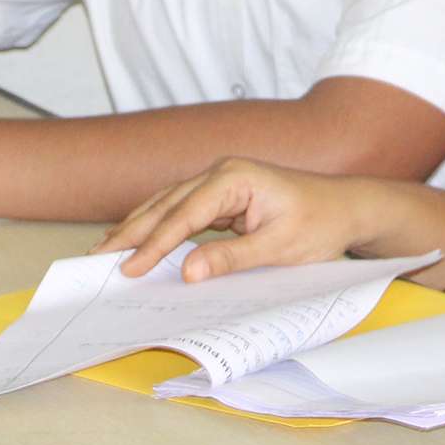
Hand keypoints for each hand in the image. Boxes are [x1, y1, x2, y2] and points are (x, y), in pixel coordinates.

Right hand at [96, 157, 378, 280]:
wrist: (347, 208)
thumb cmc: (320, 225)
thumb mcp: (280, 248)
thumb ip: (232, 258)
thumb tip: (187, 272)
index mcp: (235, 178)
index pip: (184, 214)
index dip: (154, 243)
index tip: (129, 268)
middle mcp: (221, 173)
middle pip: (166, 204)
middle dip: (132, 232)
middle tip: (97, 258)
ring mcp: (219, 182)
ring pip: (167, 205)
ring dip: (137, 228)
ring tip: (105, 251)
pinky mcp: (221, 197)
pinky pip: (180, 211)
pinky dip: (157, 227)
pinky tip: (137, 241)